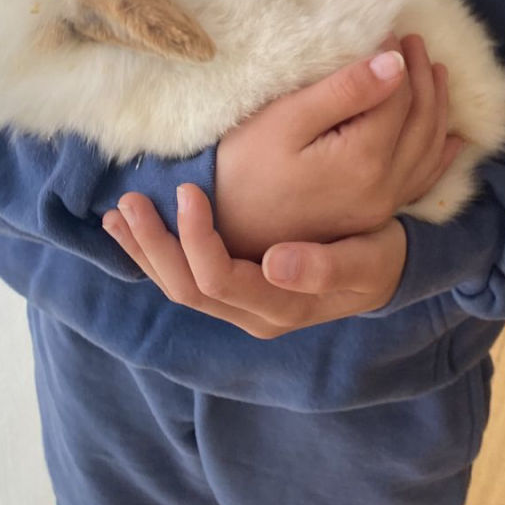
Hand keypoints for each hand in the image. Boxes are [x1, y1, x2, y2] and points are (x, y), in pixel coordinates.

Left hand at [102, 185, 408, 337]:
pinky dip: (152, 253)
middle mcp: (250, 314)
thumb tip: (274, 263)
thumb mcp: (368, 260)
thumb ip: (326, 266)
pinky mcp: (230, 288)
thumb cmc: (379, 255)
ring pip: (176, 286)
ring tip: (118, 212)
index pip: (217, 279)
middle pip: (185, 288)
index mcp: (279, 306)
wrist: (387, 268)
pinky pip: (181, 277)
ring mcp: (238, 305)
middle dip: (154, 245)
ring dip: (144, 250)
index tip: (189, 190)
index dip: (194, 238)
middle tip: (131, 198)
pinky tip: (129, 227)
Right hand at [214, 31, 463, 259]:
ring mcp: (383, 206)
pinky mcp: (375, 217)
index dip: (396, 56)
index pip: (398, 94)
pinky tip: (453, 139)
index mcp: (364, 158)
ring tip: (435, 70)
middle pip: (422, 119)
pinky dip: (442, 153)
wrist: (226, 232)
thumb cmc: (244, 167)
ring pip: (430, 147)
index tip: (385, 28)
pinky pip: (423, 180)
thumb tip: (394, 62)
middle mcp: (384, 186)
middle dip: (422, 74)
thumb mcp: (285, 120)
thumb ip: (343, 91)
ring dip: (438, 105)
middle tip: (413, 39)